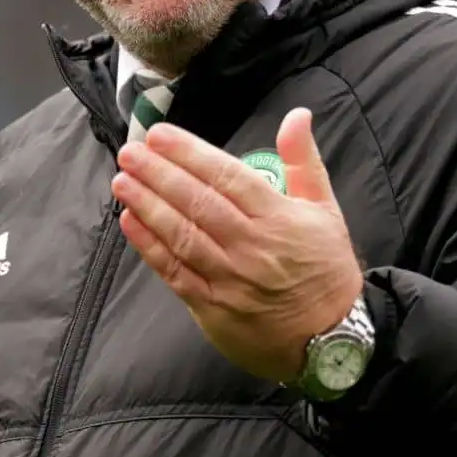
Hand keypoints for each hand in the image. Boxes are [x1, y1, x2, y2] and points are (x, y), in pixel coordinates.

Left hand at [111, 107, 362, 382]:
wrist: (334, 342)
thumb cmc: (327, 271)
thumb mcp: (326, 210)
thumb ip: (303, 160)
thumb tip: (297, 114)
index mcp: (278, 218)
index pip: (226, 176)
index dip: (189, 153)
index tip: (160, 135)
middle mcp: (251, 247)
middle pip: (198, 203)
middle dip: (159, 173)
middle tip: (130, 151)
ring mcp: (230, 280)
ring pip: (182, 235)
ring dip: (148, 205)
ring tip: (123, 180)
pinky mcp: (213, 309)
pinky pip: (176, 273)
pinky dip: (150, 247)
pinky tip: (130, 223)